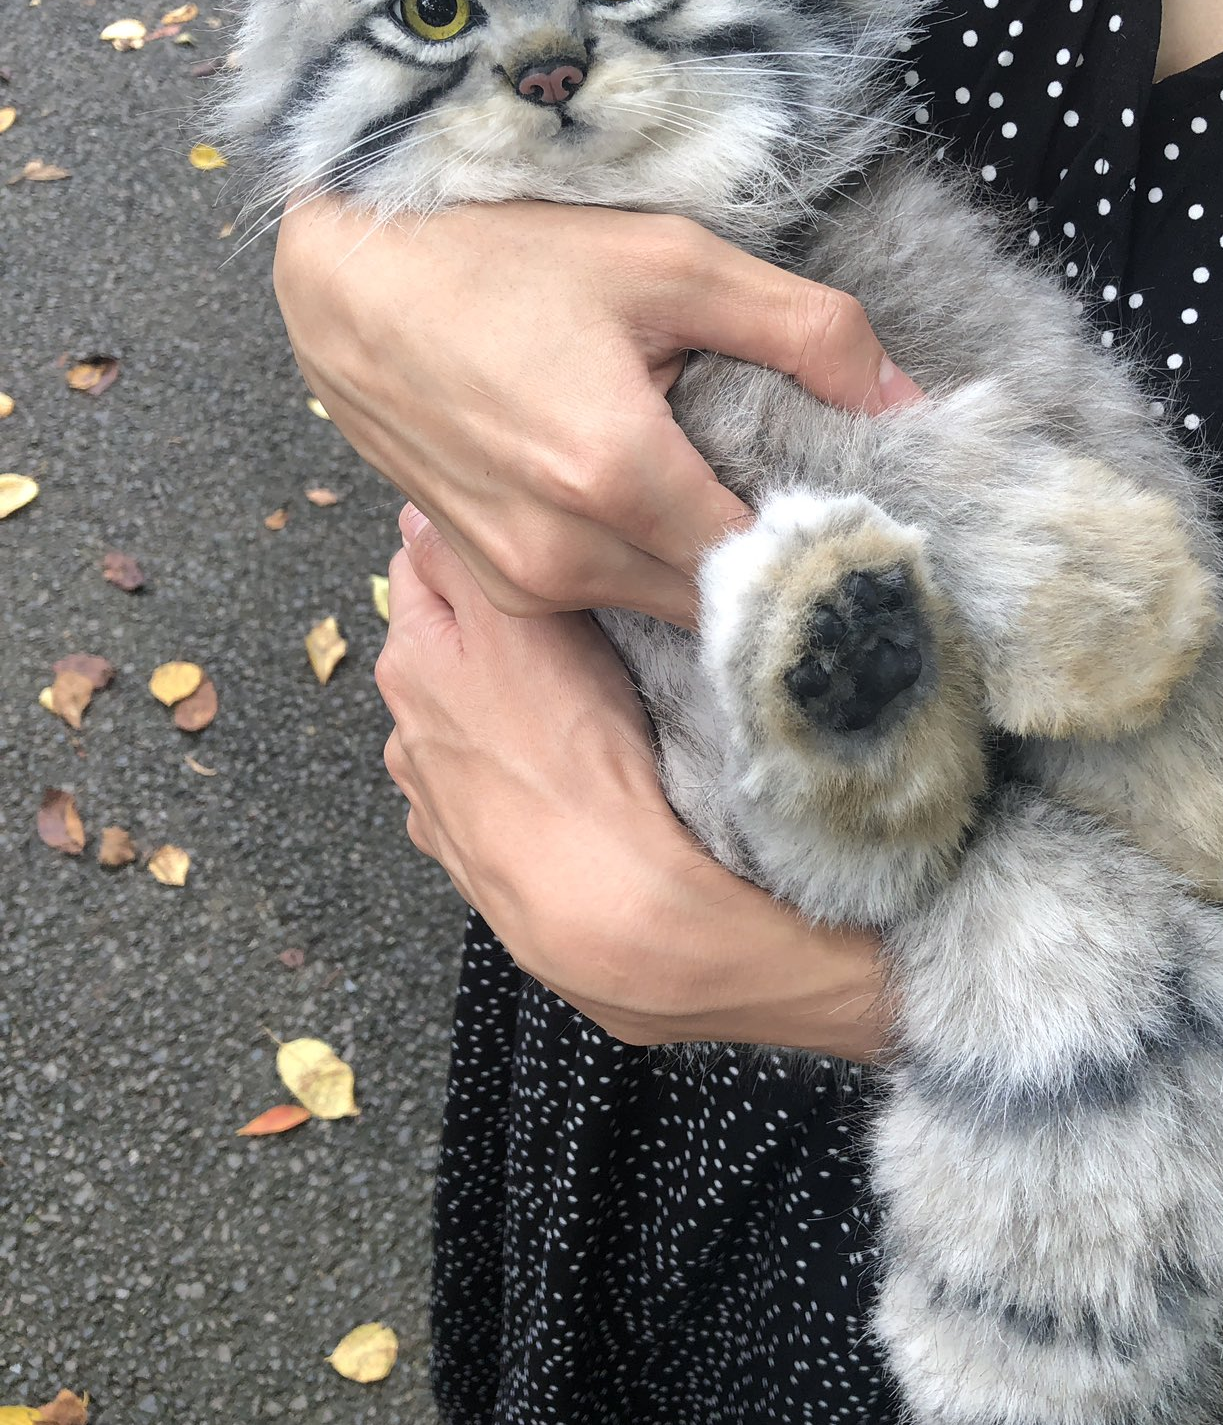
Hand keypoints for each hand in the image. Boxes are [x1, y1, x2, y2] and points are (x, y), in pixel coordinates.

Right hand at [274, 196, 920, 628]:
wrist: (349, 282)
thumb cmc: (502, 253)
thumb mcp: (669, 261)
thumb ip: (804, 329)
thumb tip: (906, 399)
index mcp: (618, 476)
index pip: (771, 564)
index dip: (829, 545)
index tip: (869, 517)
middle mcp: (566, 553)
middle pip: (720, 597)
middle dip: (773, 560)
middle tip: (809, 496)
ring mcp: (522, 580)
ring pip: (663, 604)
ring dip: (705, 563)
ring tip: (723, 486)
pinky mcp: (495, 583)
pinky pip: (603, 597)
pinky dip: (641, 564)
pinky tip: (649, 498)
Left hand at [376, 507, 894, 1057]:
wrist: (611, 913)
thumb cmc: (577, 760)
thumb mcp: (521, 624)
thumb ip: (462, 559)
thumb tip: (420, 511)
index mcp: (413, 666)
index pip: (424, 565)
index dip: (478, 545)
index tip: (534, 541)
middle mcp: (408, 736)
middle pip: (447, 648)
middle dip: (494, 629)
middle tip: (570, 622)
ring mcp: (439, 808)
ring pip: (471, 726)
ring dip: (508, 710)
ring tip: (581, 711)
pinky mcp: (482, 864)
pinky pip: (496, 797)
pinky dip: (522, 780)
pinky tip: (567, 781)